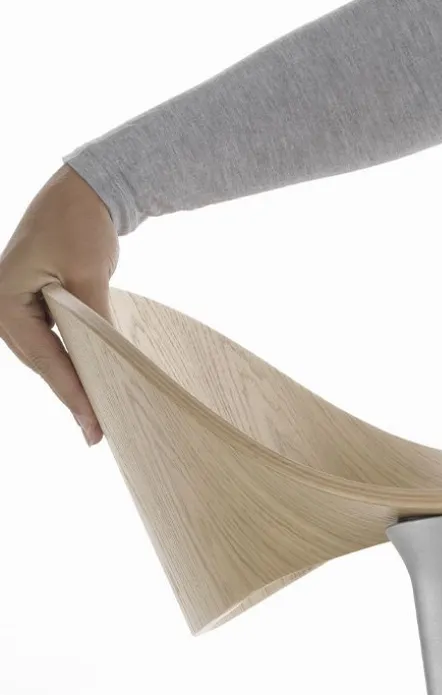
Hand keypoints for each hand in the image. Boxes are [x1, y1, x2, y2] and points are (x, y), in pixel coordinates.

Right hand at [0, 164, 118, 445]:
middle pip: (41, 364)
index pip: (46, 359)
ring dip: (70, 384)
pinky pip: (50, 343)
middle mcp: (2, 307)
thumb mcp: (90, 278)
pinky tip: (88, 388)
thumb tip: (111, 365)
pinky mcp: (31, 304)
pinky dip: (69, 364)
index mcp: (6, 300)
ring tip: (95, 420)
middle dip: (71, 396)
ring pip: (44, 358)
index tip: (94, 425)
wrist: (81, 194)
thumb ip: (95, 322)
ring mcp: (14, 306)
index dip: (73, 394)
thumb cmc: (80, 227)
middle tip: (97, 434)